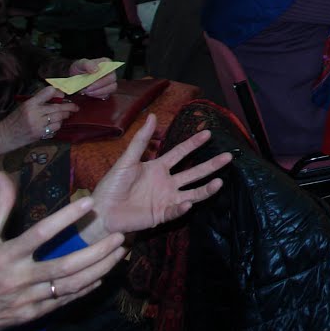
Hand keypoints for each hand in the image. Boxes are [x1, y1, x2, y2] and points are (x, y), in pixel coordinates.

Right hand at [0, 86, 75, 152]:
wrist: (2, 137)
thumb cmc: (13, 121)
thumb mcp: (23, 107)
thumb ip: (38, 102)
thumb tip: (57, 98)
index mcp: (30, 103)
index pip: (48, 91)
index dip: (58, 92)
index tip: (62, 96)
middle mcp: (35, 113)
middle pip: (58, 107)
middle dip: (69, 107)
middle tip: (75, 107)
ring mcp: (38, 125)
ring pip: (59, 118)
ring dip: (64, 116)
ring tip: (65, 115)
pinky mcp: (39, 134)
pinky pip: (55, 128)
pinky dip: (57, 125)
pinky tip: (55, 124)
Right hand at [0, 177, 123, 330]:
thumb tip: (2, 174)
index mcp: (4, 257)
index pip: (40, 233)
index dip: (66, 218)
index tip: (90, 203)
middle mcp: (17, 280)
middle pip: (66, 266)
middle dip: (97, 252)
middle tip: (119, 236)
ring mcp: (25, 300)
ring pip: (71, 286)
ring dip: (99, 270)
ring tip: (119, 253)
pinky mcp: (30, 316)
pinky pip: (63, 301)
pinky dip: (85, 288)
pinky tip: (101, 275)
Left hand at [68, 58, 117, 99]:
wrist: (75, 77)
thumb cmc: (80, 69)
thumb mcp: (80, 64)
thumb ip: (87, 64)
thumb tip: (95, 69)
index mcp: (106, 63)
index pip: (111, 68)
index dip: (103, 74)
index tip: (91, 80)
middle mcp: (110, 72)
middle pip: (112, 80)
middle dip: (99, 85)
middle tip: (87, 89)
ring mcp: (109, 82)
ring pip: (111, 88)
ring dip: (99, 92)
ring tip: (87, 92)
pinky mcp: (106, 90)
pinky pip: (106, 95)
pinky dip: (98, 95)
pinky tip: (90, 93)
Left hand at [79, 116, 230, 245]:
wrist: (101, 211)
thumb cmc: (111, 185)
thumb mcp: (126, 160)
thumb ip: (140, 140)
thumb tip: (152, 115)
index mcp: (158, 167)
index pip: (180, 153)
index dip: (193, 143)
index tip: (208, 133)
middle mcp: (166, 182)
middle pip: (194, 172)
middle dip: (211, 165)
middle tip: (228, 157)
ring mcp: (166, 199)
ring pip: (192, 192)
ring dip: (206, 188)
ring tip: (220, 182)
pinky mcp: (161, 214)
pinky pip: (176, 210)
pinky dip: (182, 207)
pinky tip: (187, 202)